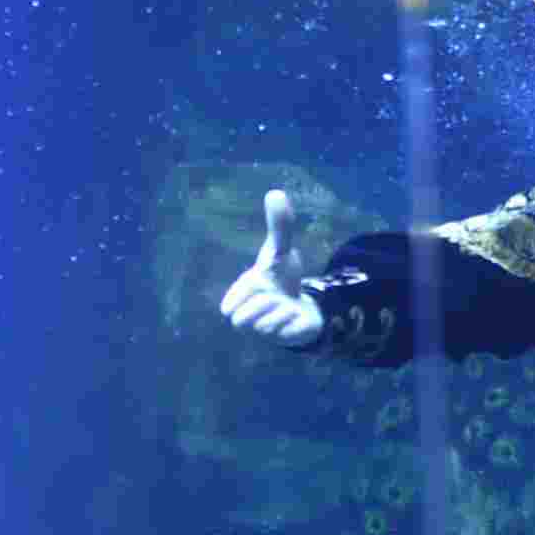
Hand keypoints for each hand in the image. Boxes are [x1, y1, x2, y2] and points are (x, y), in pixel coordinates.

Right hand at [218, 189, 327, 348]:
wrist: (306, 301)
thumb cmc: (282, 278)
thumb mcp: (280, 250)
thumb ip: (278, 226)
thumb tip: (276, 192)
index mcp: (238, 300)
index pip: (229, 307)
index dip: (248, 292)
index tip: (259, 285)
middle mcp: (248, 321)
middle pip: (247, 316)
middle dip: (266, 301)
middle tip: (274, 296)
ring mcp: (266, 335)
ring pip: (269, 323)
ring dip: (283, 309)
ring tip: (286, 304)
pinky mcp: (287, 341)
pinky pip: (290, 331)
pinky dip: (297, 319)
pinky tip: (298, 314)